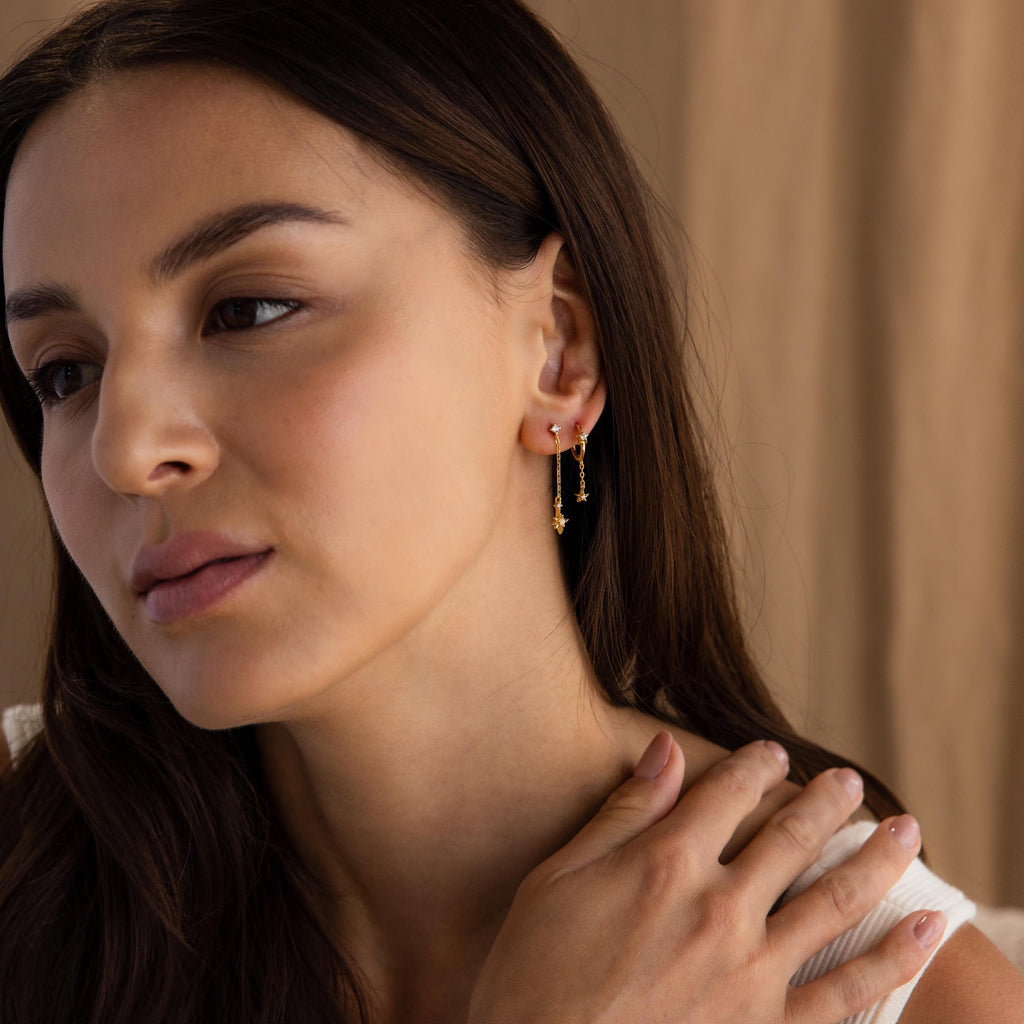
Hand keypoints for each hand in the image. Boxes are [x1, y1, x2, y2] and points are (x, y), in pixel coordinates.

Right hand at [468, 734, 942, 1023]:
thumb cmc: (536, 973)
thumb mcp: (559, 877)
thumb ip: (624, 813)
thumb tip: (664, 749)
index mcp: (666, 863)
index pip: (726, 794)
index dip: (753, 766)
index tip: (772, 752)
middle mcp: (720, 908)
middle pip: (789, 837)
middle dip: (824, 801)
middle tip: (848, 781)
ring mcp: (752, 972)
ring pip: (833, 901)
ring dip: (874, 858)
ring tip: (904, 830)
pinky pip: (849, 991)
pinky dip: (894, 957)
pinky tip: (925, 926)